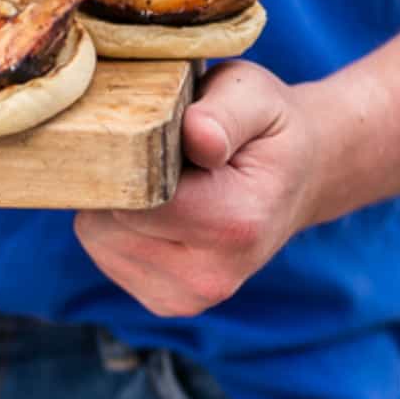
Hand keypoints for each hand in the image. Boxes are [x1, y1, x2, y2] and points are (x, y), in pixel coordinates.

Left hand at [73, 60, 322, 317]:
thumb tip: (198, 137)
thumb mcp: (256, 96)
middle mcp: (209, 276)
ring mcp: (187, 298)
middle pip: (107, 217)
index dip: (129, 154)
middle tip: (168, 159)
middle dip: (125, 179)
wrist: (301, 179)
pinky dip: (121, 227)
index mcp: (235, 225)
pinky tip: (165, 212)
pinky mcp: (166, 302)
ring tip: (174, 186)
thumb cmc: (268, 131)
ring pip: (98, 236)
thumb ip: (224, 112)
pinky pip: (105, 252)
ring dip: (122, 203)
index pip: (133, 194)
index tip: (156, 134)